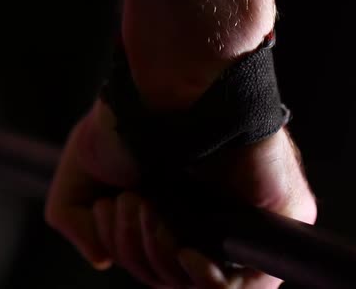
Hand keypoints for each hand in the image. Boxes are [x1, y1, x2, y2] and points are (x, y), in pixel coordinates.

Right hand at [46, 100, 316, 288]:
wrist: (175, 86)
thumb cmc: (131, 121)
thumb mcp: (83, 176)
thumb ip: (76, 222)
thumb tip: (102, 259)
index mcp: (176, 215)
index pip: (156, 265)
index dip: (131, 253)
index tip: (115, 209)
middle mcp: (211, 222)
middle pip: (170, 278)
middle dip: (136, 248)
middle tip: (130, 201)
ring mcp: (244, 223)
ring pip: (198, 283)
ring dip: (157, 253)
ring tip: (144, 203)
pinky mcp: (279, 219)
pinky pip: (251, 284)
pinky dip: (211, 283)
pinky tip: (188, 254)